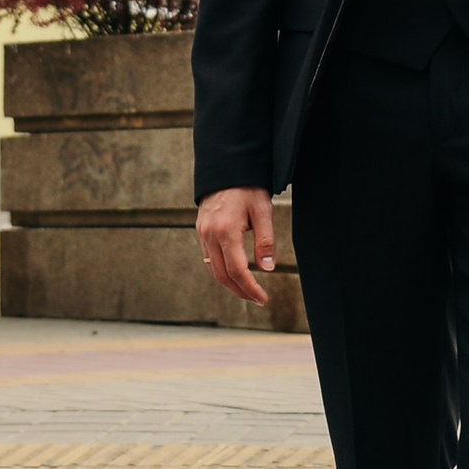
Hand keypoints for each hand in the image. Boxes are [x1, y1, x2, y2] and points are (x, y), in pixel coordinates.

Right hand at [198, 187, 276, 305]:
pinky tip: (234, 275)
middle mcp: (210, 234)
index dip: (250, 288)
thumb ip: (265, 240)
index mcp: (226, 230)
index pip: (237, 270)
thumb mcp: (263, 210)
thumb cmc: (248, 187)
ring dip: (230, 284)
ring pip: (213, 269)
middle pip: (222, 275)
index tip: (263, 299)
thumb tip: (267, 269)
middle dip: (240, 291)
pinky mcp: (201, 231)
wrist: (227, 168)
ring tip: (248, 292)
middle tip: (258, 299)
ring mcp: (203, 233)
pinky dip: (221, 272)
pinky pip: (209, 259)